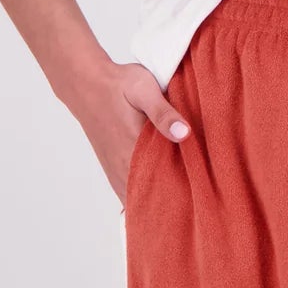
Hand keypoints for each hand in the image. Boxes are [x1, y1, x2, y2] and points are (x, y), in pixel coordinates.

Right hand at [71, 59, 192, 207]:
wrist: (86, 84)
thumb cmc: (118, 85)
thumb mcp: (144, 90)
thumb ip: (163, 113)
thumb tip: (184, 133)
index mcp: (134, 148)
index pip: (163, 183)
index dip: (182, 192)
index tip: (200, 194)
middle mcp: (123, 165)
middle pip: (152, 195)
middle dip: (174, 200)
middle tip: (196, 200)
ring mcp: (116, 169)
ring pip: (138, 197)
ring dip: (157, 199)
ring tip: (180, 203)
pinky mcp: (112, 167)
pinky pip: (127, 193)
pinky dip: (142, 197)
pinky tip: (157, 196)